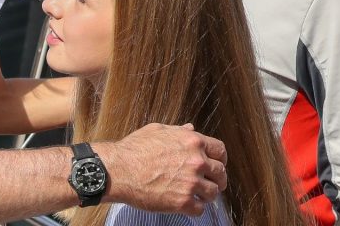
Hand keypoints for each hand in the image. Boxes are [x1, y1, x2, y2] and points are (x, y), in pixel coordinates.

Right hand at [95, 123, 226, 215]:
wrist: (118, 170)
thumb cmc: (133, 149)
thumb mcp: (156, 131)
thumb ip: (178, 131)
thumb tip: (190, 129)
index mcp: (192, 142)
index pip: (220, 151)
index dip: (220, 159)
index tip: (216, 165)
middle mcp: (196, 161)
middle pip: (221, 173)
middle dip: (216, 179)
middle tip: (209, 183)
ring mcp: (191, 183)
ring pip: (213, 193)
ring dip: (206, 195)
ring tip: (196, 195)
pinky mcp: (183, 202)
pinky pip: (200, 209)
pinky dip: (194, 208)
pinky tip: (185, 204)